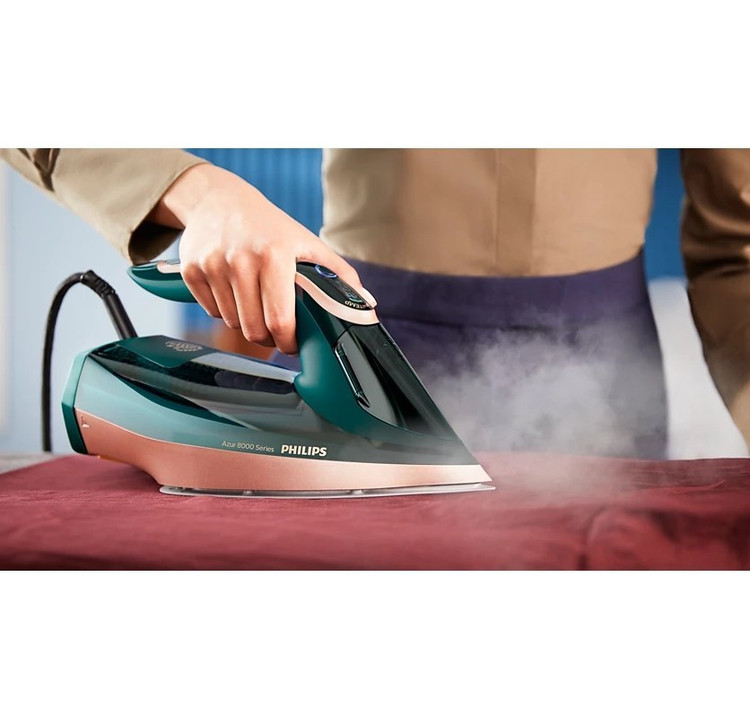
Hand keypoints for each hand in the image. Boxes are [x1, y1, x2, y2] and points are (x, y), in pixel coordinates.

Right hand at [149, 163, 375, 354]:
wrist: (219, 199)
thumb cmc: (269, 227)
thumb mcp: (307, 244)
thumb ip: (339, 275)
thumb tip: (367, 306)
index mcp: (274, 255)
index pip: (279, 320)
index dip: (288, 341)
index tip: (293, 343)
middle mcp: (240, 260)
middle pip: (254, 329)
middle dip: (269, 338)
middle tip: (277, 330)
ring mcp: (213, 266)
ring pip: (232, 323)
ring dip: (247, 322)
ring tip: (256, 302)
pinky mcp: (192, 271)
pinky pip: (212, 311)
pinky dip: (225, 309)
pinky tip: (234, 290)